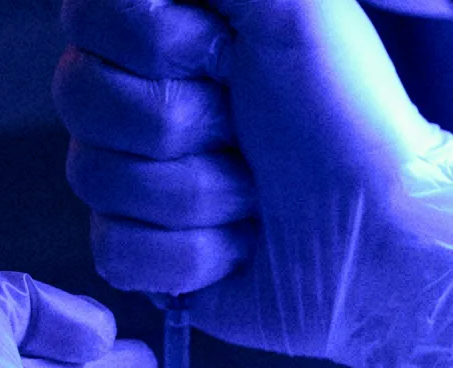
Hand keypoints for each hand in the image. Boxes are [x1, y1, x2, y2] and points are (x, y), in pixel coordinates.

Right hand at [53, 0, 452, 367]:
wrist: (373, 235)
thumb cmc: (342, 119)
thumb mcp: (290, 4)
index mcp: (160, 38)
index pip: (84, 17)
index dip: (155, 45)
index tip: (227, 57)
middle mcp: (135, 107)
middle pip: (78, 100)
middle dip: (181, 124)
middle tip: (246, 135)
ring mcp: (133, 186)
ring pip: (97, 181)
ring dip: (199, 195)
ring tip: (255, 199)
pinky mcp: (143, 256)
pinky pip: (116, 253)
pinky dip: (191, 257)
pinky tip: (237, 248)